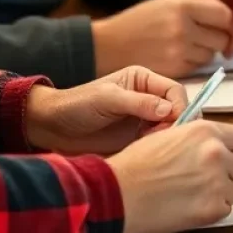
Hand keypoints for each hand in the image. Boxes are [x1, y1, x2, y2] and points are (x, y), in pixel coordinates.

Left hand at [26, 67, 187, 155]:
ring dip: (167, 137)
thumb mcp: (108, 99)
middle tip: (164, 138)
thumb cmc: (77, 105)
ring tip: (152, 145)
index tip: (176, 122)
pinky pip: (156, 142)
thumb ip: (139, 103)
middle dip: (176, 123)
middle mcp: (147, 98)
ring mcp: (143, 119)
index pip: (174, 90)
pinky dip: (157, 147)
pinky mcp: (136, 139)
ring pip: (169, 127)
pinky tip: (147, 152)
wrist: (51, 128)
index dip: (180, 105)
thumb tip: (169, 110)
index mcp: (143, 80)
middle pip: (177, 109)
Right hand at [92, 0, 232, 77]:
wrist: (109, 45)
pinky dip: (194, 62)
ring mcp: (178, 51)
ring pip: (212, 54)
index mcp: (183, 6)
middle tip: (206, 35)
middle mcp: (182, 28)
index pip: (224, 14)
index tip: (220, 23)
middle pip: (222, 37)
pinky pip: (198, 67)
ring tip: (189, 44)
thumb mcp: (168, 4)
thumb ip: (198, 10)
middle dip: (219, 38)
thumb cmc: (141, 21)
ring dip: (207, 51)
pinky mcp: (174, 70)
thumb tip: (230, 20)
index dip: (226, 20)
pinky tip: (179, 55)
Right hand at [108, 120, 232, 232]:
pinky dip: (212, 210)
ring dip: (222, 194)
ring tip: (195, 194)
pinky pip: (225, 210)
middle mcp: (217, 153)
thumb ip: (200, 139)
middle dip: (232, 175)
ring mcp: (216, 182)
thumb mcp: (171, 135)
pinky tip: (190, 207)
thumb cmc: (137, 163)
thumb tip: (220, 146)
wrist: (118, 192)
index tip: (232, 160)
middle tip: (212, 181)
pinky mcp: (211, 209)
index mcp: (207, 131)